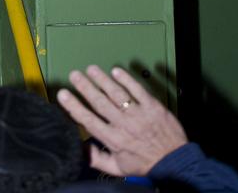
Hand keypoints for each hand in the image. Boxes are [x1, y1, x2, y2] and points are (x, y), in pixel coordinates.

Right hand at [57, 65, 186, 176]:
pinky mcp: (152, 106)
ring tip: (91, 69)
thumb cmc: (144, 164)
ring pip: (116, 93)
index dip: (74, 106)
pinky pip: (137, 90)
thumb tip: (79, 149)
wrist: (174, 162)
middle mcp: (123, 125)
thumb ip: (97, 159)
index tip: (63, 94)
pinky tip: (116, 71)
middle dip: (85, 87)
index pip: (89, 120)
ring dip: (102, 79)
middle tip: (74, 75)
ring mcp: (138, 114)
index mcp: (113, 139)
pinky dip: (126, 79)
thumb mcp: (118, 168)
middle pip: (100, 102)